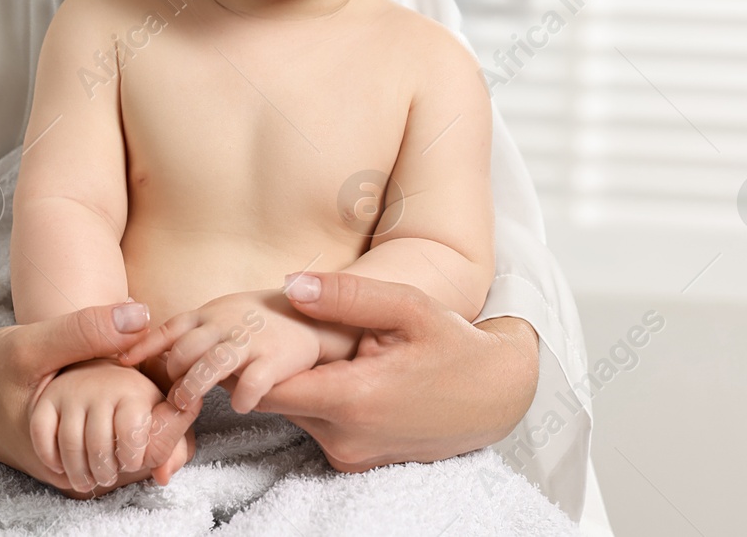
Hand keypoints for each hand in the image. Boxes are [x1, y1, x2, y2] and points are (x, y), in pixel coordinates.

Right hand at [0, 301, 203, 495]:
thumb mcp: (30, 345)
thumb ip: (83, 332)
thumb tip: (141, 314)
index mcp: (70, 453)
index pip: (145, 451)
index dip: (178, 420)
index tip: (195, 384)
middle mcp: (75, 473)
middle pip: (147, 461)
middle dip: (175, 427)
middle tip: (194, 384)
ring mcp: (74, 469)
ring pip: (135, 457)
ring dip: (159, 427)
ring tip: (177, 388)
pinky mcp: (72, 456)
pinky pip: (117, 448)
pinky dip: (137, 426)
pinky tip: (148, 394)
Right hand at [32, 357, 177, 492]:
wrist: (99, 372)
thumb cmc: (135, 405)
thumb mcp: (161, 421)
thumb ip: (172, 447)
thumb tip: (163, 475)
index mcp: (133, 389)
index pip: (131, 433)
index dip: (132, 458)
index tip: (132, 462)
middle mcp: (100, 385)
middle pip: (99, 445)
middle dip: (106, 472)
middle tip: (109, 476)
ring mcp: (70, 391)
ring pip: (70, 444)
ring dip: (80, 473)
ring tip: (90, 479)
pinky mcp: (46, 399)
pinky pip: (42, 434)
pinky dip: (51, 458)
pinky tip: (63, 466)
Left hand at [117, 289, 358, 413]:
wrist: (313, 315)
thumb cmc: (257, 321)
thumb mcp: (219, 317)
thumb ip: (191, 336)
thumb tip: (153, 361)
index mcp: (208, 313)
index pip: (167, 329)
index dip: (142, 347)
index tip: (118, 363)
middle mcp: (225, 323)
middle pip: (184, 351)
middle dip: (171, 377)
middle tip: (169, 399)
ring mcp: (250, 340)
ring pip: (210, 366)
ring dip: (193, 388)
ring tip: (189, 405)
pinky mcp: (276, 359)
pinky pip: (251, 384)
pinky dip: (240, 399)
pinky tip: (239, 405)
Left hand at [245, 272, 538, 471]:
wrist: (497, 397)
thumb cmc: (453, 344)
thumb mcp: (408, 307)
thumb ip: (347, 296)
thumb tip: (291, 285)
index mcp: (353, 400)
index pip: (266, 387)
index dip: (249, 358)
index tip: (249, 328)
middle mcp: (345, 438)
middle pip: (274, 402)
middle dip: (267, 367)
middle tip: (272, 329)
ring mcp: (349, 456)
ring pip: (293, 414)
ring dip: (292, 382)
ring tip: (306, 346)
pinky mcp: (354, 462)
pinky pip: (314, 426)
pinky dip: (313, 399)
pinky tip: (333, 370)